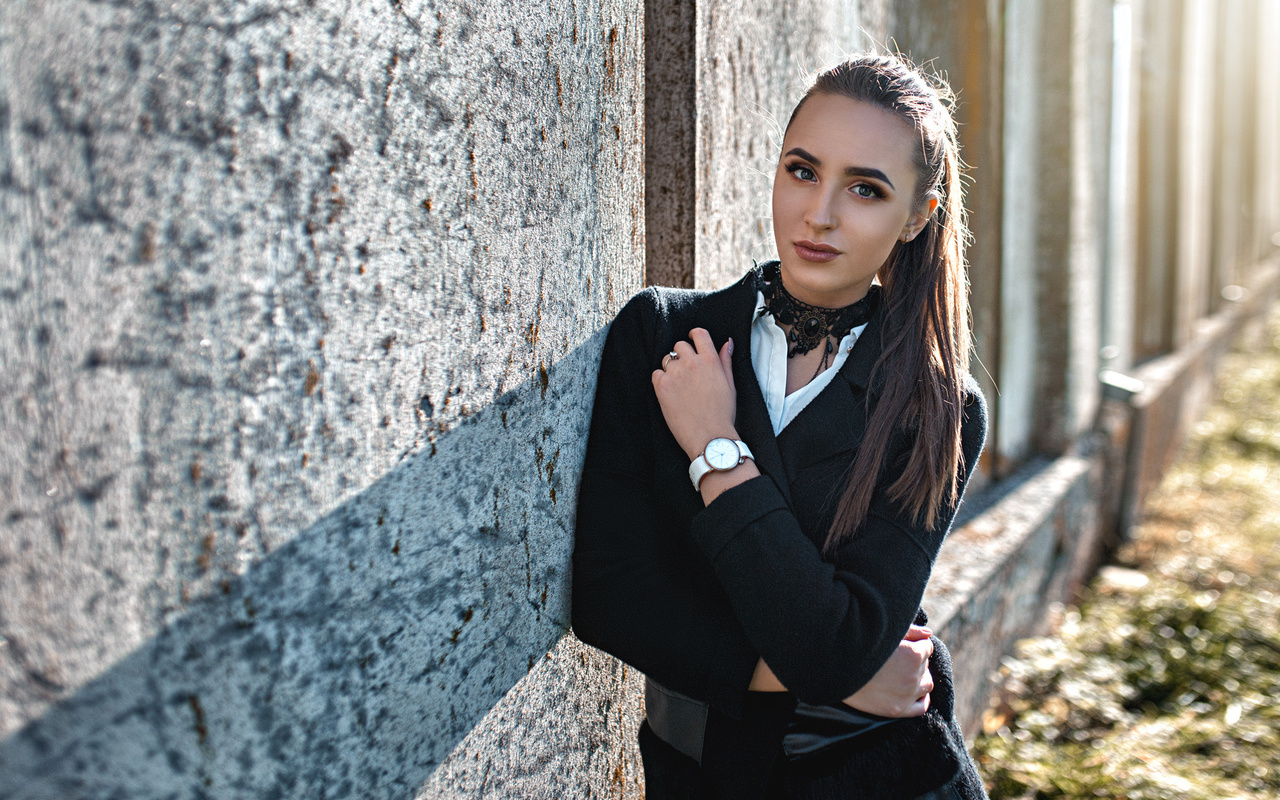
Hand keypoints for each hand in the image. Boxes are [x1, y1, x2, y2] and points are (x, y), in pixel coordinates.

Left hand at [651, 328, 737, 460]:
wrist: (709, 436)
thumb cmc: (722, 414)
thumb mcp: (730, 384)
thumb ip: (725, 361)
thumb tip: (727, 343)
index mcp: (710, 360)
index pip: (699, 334)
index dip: (694, 335)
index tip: (691, 341)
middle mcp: (692, 363)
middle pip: (680, 345)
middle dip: (682, 355)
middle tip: (686, 372)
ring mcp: (676, 374)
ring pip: (667, 360)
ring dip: (671, 368)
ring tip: (680, 386)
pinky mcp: (662, 386)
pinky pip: (656, 374)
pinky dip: (661, 381)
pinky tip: (671, 393)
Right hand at [842, 625, 933, 717]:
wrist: (833, 669)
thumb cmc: (857, 644)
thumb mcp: (884, 632)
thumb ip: (910, 630)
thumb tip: (929, 633)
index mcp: (913, 653)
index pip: (927, 647)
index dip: (914, 643)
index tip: (900, 645)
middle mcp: (913, 675)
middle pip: (925, 665)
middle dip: (915, 660)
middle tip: (894, 658)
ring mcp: (906, 694)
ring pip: (927, 684)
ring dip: (919, 677)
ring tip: (902, 673)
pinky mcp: (898, 709)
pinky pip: (921, 707)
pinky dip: (921, 698)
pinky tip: (912, 691)